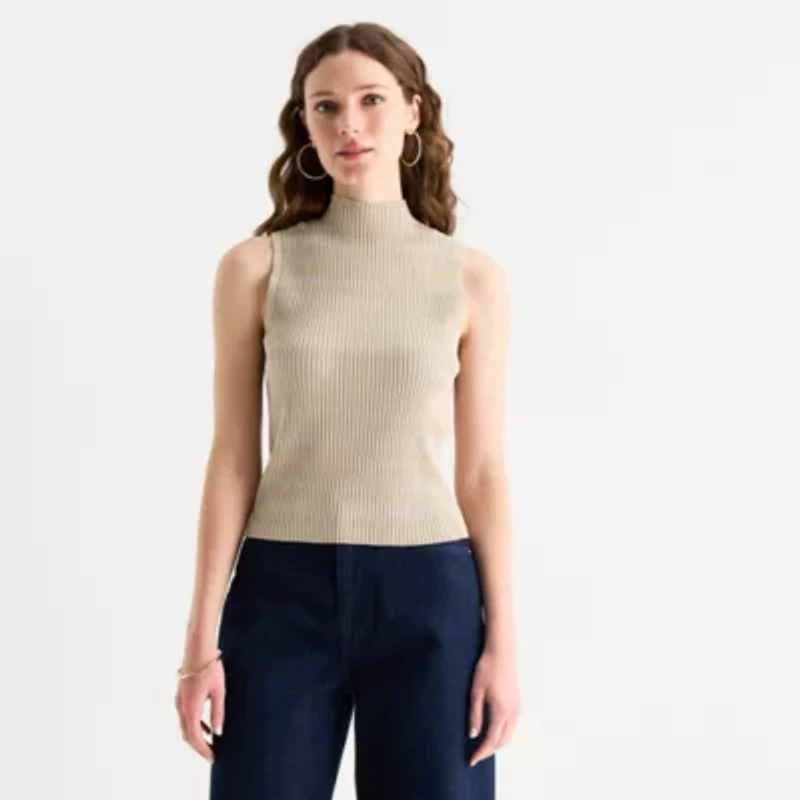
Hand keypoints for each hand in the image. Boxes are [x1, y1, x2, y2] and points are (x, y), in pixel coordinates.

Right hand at [174, 656, 225, 762]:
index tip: (212, 757)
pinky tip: (206, 727)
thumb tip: (218, 732)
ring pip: (185, 726)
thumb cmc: (210, 668)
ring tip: (210, 743)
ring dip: (196, 736)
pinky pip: (186, 716)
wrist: (197, 649)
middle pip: (187, 734)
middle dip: (198, 746)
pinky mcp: (181, 695)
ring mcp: (179, 701)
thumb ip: (218, 712)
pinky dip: (195, 725)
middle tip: (211, 754)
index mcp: (190, 707)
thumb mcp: (219, 691)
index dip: (203, 749)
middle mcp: (181, 707)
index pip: (194, 736)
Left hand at [468, 644, 521, 766]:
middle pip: (503, 741)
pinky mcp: (518, 701)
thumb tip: (473, 735)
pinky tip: (493, 730)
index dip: (481, 753)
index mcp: (501, 711)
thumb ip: (475, 714)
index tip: (471, 760)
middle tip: (476, 755)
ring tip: (482, 746)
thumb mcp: (475, 691)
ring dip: (497, 743)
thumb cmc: (486, 668)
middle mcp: (513, 712)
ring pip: (509, 734)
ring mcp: (517, 707)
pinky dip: (503, 733)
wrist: (501, 651)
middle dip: (490, 751)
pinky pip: (512, 725)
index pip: (491, 740)